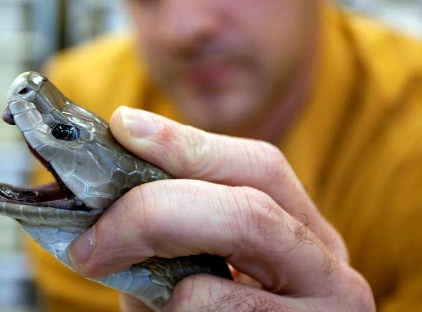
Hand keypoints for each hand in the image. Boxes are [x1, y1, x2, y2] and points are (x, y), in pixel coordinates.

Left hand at [69, 106, 374, 310]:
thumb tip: (102, 197)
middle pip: (251, 203)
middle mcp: (328, 265)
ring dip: (162, 267)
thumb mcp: (191, 279)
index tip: (124, 128)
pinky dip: (175, 311)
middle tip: (93, 240)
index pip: (257, 166)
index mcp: (300, 234)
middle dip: (157, 208)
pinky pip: (224, 305)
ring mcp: (328, 305)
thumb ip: (166, 240)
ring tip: (119, 283)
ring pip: (244, 245)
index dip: (187, 143)